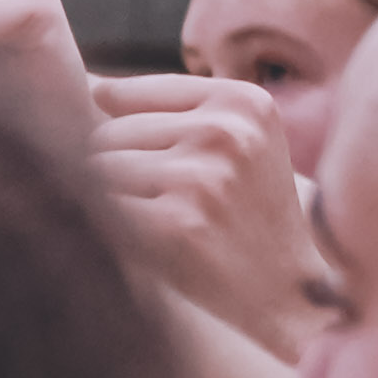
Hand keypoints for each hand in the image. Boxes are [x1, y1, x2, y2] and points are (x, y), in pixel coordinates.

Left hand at [90, 70, 325, 356]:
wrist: (289, 292)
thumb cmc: (246, 212)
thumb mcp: (235, 141)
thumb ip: (166, 107)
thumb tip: (88, 85)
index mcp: (242, 101)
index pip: (122, 94)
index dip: (122, 139)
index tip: (158, 168)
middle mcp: (225, 131)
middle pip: (104, 134)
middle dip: (120, 172)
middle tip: (170, 206)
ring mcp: (202, 177)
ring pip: (97, 170)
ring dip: (114, 202)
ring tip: (168, 224)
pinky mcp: (178, 224)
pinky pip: (100, 210)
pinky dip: (113, 231)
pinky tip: (159, 246)